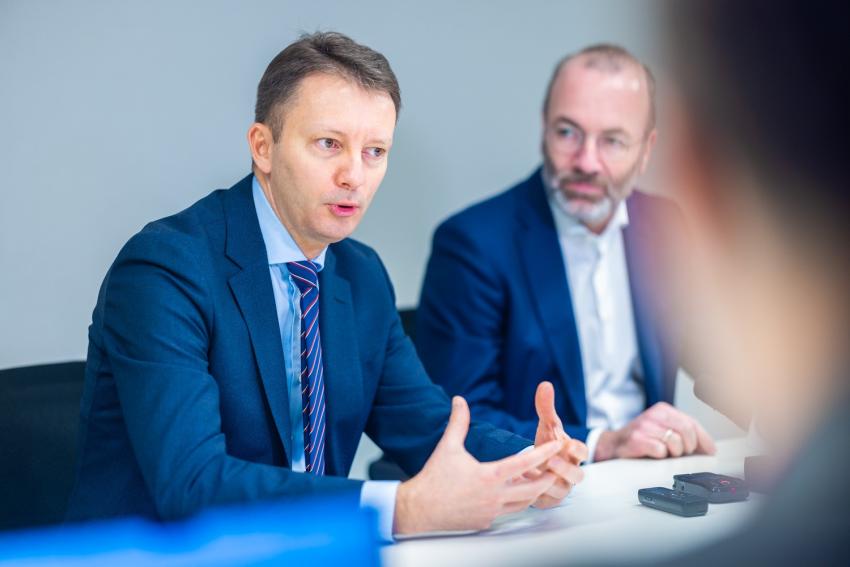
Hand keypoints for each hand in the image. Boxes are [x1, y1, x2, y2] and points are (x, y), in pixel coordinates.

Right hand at [393, 396, 563, 534]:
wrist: (419, 509)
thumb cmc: (434, 477)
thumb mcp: (448, 446)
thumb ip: (458, 422)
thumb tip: (460, 400)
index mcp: (489, 476)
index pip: (525, 464)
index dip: (544, 453)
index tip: (557, 445)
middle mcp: (494, 496)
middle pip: (533, 490)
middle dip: (548, 479)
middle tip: (556, 469)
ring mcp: (491, 512)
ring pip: (522, 504)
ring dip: (532, 493)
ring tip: (537, 481)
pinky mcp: (484, 522)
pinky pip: (505, 513)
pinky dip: (512, 504)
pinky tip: (510, 495)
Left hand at [531, 381, 587, 507]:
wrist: (541, 466)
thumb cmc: (549, 444)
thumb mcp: (547, 426)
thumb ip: (546, 408)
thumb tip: (545, 384)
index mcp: (573, 453)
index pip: (583, 452)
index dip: (577, 449)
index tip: (566, 443)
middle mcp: (570, 471)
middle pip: (578, 475)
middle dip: (565, 469)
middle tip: (551, 461)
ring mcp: (561, 487)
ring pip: (561, 490)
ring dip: (547, 482)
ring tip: (531, 473)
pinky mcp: (548, 499)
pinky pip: (545, 500)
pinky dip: (534, 493)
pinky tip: (522, 482)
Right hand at [593, 401, 715, 461]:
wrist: (614, 446)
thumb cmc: (641, 439)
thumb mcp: (663, 430)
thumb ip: (684, 434)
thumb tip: (708, 448)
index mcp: (663, 409)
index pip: (691, 422)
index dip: (703, 439)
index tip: (709, 451)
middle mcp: (654, 414)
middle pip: (686, 431)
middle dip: (688, 447)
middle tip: (682, 453)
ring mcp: (644, 426)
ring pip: (675, 442)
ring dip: (673, 453)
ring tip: (665, 454)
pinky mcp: (636, 439)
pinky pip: (660, 450)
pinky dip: (660, 456)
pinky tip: (654, 455)